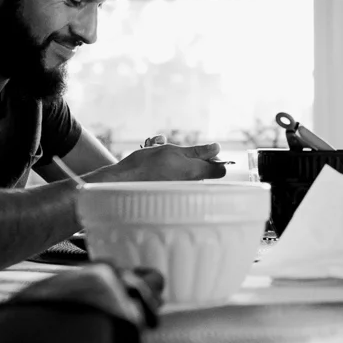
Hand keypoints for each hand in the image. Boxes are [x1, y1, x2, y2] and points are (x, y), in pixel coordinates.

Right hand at [111, 142, 226, 181]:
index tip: (204, 152)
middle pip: (203, 171)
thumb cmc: (147, 164)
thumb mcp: (173, 151)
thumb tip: (217, 148)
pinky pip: (177, 181)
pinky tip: (155, 166)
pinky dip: (170, 172)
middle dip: (193, 159)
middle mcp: (190, 185)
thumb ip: (197, 151)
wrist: (123, 182)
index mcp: (194, 173)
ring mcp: (181, 192)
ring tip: (160, 156)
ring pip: (188, 174)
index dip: (215, 159)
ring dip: (179, 163)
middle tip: (175, 151)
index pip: (220, 170)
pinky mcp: (171, 194)